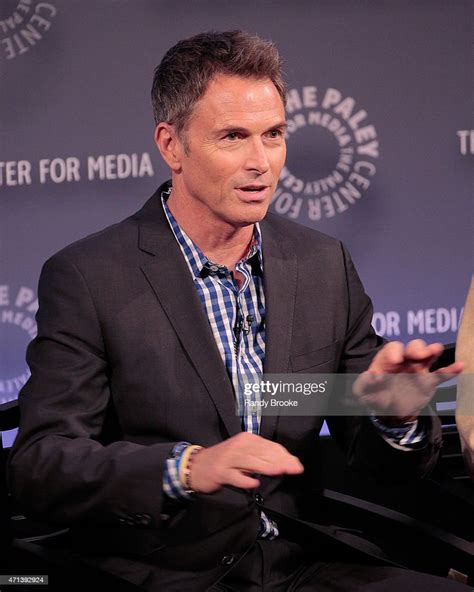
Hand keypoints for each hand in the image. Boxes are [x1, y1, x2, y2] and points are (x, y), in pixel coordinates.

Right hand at [188, 432, 303, 493]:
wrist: (197, 465)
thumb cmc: (224, 460)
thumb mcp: (243, 453)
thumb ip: (261, 456)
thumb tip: (284, 462)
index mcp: (246, 440)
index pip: (269, 446)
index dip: (284, 455)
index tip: (296, 465)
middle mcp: (238, 446)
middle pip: (263, 453)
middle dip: (280, 461)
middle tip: (295, 469)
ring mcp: (228, 459)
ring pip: (250, 462)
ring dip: (266, 467)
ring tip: (279, 471)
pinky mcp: (220, 473)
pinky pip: (234, 477)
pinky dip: (244, 480)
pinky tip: (254, 484)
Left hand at [353, 340, 463, 421]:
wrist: (391, 413)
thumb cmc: (376, 397)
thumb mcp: (364, 393)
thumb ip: (363, 384)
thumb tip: (369, 376)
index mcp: (387, 360)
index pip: (392, 348)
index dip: (394, 352)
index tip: (395, 362)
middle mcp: (404, 361)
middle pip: (412, 347)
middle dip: (416, 348)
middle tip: (417, 355)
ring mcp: (418, 369)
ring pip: (428, 355)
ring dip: (431, 351)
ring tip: (434, 351)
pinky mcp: (429, 382)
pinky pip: (441, 374)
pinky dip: (450, 370)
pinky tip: (459, 366)